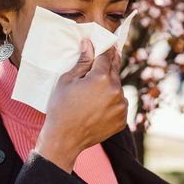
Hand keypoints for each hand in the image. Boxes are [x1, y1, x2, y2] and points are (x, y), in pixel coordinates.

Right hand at [35, 39, 127, 172]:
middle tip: (104, 61)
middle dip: (108, 66)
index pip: (106, 56)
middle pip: (114, 70)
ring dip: (110, 86)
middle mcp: (116, 90)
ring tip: (95, 93)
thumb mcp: (67, 80)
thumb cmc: (61, 107)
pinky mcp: (123, 119)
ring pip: (117, 88)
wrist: (64, 139)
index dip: (105, 49)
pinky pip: (119, 104)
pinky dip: (112, 102)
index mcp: (102, 77)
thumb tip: (88, 43)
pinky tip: (99, 106)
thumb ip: (82, 61)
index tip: (107, 43)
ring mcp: (121, 106)